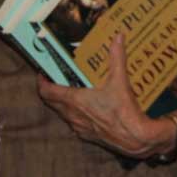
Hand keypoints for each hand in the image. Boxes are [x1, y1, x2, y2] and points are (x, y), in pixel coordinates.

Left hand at [36, 34, 174, 157]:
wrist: (135, 138)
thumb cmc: (124, 111)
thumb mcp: (121, 80)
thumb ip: (117, 57)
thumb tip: (118, 38)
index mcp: (75, 100)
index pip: (46, 91)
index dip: (41, 82)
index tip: (43, 74)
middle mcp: (72, 115)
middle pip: (51, 102)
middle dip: (51, 90)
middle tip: (57, 79)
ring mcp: (78, 127)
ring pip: (62, 113)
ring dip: (63, 103)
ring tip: (72, 92)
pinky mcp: (87, 136)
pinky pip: (74, 124)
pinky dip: (75, 115)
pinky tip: (88, 109)